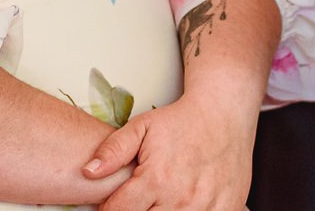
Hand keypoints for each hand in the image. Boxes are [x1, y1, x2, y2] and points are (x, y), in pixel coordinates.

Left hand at [83, 81, 258, 210]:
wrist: (225, 112)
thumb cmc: (182, 120)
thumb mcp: (143, 126)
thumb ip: (113, 150)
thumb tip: (88, 172)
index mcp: (157, 179)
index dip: (110, 208)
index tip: (116, 201)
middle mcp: (181, 199)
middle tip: (143, 197)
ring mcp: (205, 207)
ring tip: (162, 198)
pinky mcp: (225, 210)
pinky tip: (184, 203)